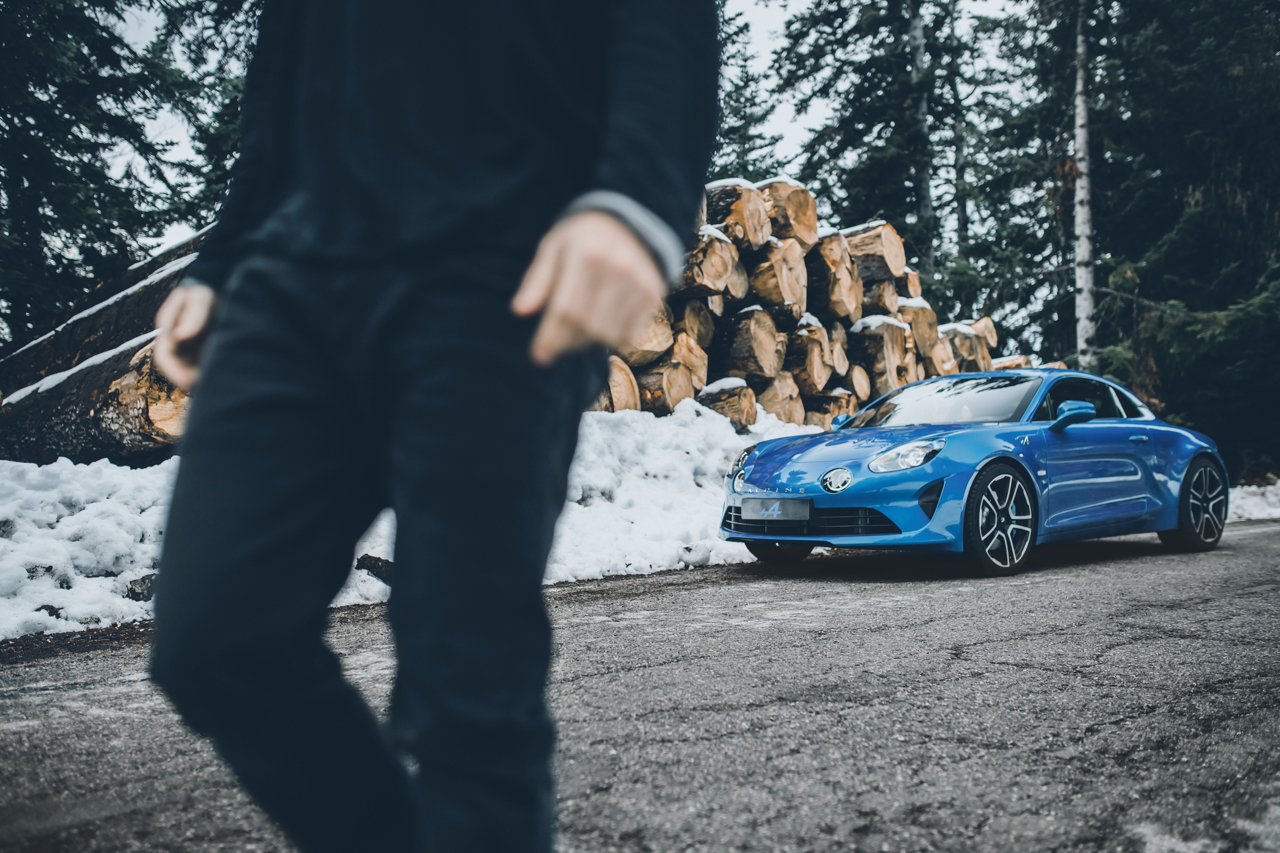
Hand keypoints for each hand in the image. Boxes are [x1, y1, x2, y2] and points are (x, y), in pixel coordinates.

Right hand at [153, 281, 216, 391]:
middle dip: (188, 383)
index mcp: (169, 332)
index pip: (164, 357)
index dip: (174, 372)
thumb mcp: (200, 299)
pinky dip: (210, 376)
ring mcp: (189, 352)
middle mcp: (177, 345)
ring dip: (200, 381)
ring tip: (216, 389)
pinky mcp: (203, 355)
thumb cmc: (203, 294)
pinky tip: (224, 381)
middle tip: (205, 391)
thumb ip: (192, 317)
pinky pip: (203, 369)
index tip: (188, 382)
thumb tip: (181, 337)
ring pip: (190, 373)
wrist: (213, 294)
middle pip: (177, 370)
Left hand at [511, 210, 666, 365]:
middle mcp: (618, 268)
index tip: (539, 356)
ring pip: (608, 335)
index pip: (566, 309)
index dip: (550, 337)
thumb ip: (537, 280)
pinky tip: (601, 321)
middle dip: (566, 342)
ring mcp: (640, 282)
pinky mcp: (654, 294)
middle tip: (555, 342)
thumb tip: (519, 311)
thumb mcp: (553, 248)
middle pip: (587, 326)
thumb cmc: (581, 240)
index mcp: (587, 254)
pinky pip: (629, 335)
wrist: (629, 223)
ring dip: (588, 341)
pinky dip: (612, 337)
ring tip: (577, 327)